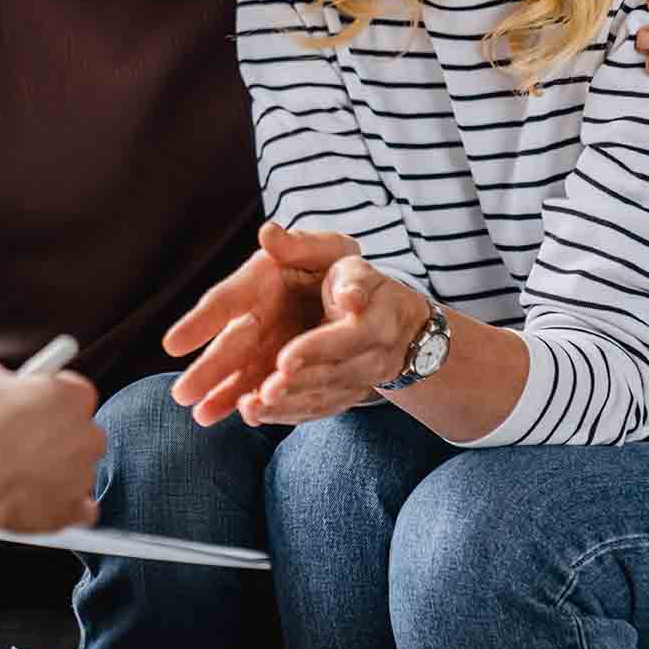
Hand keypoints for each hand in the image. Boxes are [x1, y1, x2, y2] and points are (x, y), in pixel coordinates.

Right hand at [0, 358, 101, 533]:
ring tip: (16, 470)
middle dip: (56, 434)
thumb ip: (2, 377)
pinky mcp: (72, 510)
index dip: (49, 395)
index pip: (72, 390)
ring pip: (75, 469)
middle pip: (79, 431)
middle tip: (23, 437)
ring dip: (54, 469)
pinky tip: (42, 498)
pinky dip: (65, 506)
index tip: (32, 401)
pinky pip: (81, 510)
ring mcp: (83, 475)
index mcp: (76, 396)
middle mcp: (90, 435)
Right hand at [163, 222, 352, 425]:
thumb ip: (300, 244)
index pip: (223, 302)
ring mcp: (270, 347)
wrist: (364, 299)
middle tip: (181, 393)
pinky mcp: (285, 369)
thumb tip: (269, 232)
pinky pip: (267, 389)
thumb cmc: (337, 266)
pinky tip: (245, 418)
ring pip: (243, 374)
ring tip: (202, 416)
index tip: (173, 345)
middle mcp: (257, 318)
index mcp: (258, 283)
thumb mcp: (328, 248)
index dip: (199, 323)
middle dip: (206, 370)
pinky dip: (257, 403)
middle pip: (228, 346)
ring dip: (224, 395)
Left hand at [235, 259, 426, 424]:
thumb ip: (303, 245)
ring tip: (251, 409)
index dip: (316, 349)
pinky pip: (318, 410)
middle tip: (263, 394)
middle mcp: (372, 354)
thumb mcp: (337, 254)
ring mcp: (360, 379)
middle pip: (334, 374)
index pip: (347, 336)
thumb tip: (269, 233)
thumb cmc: (356, 279)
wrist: (397, 322)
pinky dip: (288, 415)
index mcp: (374, 316)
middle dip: (298, 385)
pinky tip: (255, 416)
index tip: (284, 360)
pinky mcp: (345, 395)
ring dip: (288, 406)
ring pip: (324, 397)